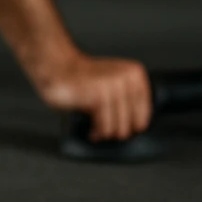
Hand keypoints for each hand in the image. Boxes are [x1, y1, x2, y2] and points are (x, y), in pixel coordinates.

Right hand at [33, 52, 151, 140]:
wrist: (57, 67)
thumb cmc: (84, 81)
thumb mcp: (114, 85)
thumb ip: (128, 100)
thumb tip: (136, 128)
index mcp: (134, 73)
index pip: (144, 115)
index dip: (131, 127)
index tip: (120, 128)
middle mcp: (126, 78)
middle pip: (132, 124)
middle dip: (117, 131)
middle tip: (106, 130)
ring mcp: (112, 86)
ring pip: (119, 128)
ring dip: (106, 133)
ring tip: (98, 131)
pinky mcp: (98, 95)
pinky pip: (105, 127)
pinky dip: (97, 132)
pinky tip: (92, 130)